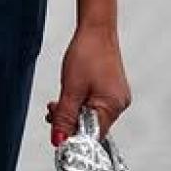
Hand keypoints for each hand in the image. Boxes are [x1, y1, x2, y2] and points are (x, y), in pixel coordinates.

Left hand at [46, 23, 130, 146]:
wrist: (95, 29)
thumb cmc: (86, 52)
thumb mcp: (70, 87)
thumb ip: (65, 116)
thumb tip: (59, 141)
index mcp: (111, 107)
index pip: (92, 136)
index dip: (72, 135)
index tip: (56, 132)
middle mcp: (118, 105)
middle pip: (91, 126)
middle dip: (70, 121)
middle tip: (52, 110)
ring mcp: (116, 97)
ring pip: (91, 115)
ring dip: (73, 111)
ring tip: (58, 102)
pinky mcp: (112, 90)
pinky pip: (94, 104)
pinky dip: (80, 103)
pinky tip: (70, 95)